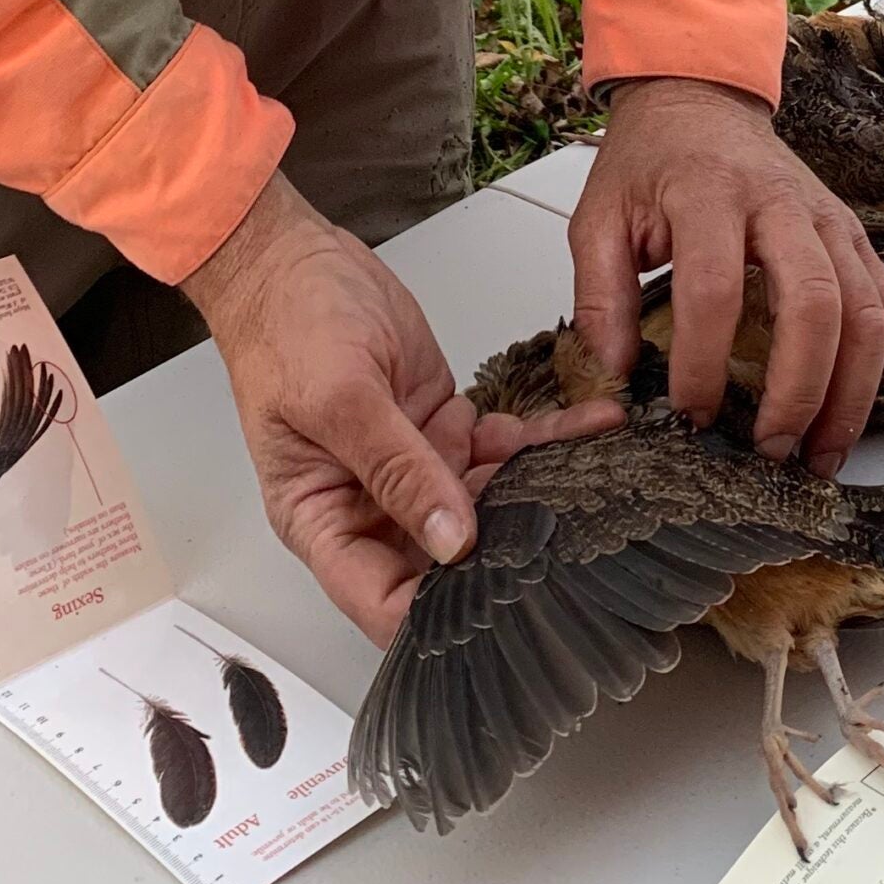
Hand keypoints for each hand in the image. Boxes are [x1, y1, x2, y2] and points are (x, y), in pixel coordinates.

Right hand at [185, 175, 618, 645]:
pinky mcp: (445, 430)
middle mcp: (371, 507)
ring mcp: (414, 470)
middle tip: (577, 549)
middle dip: (510, 558)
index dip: (440, 624)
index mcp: (324, 520)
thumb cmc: (284, 327)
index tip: (505, 617)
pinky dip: (546, 441)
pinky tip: (592, 428)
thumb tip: (452, 542)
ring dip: (542, 494)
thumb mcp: (340, 400)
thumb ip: (398, 471)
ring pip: (489, 506)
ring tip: (599, 481)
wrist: (295, 259)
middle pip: (447, 565)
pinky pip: (503, 450)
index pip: (382, 602)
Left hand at [570, 77, 883, 476]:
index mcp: (709, 194)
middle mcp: (784, 206)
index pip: (715, 286)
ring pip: (868, 314)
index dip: (703, 360)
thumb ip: (600, 297)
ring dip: (853, 396)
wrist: (700, 104)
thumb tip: (614, 378)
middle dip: (798, 389)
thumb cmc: (651, 164)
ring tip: (821, 457)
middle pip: (813, 302)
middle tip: (769, 450)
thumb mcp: (599, 217)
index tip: (690, 413)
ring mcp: (832, 225)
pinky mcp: (857, 243)